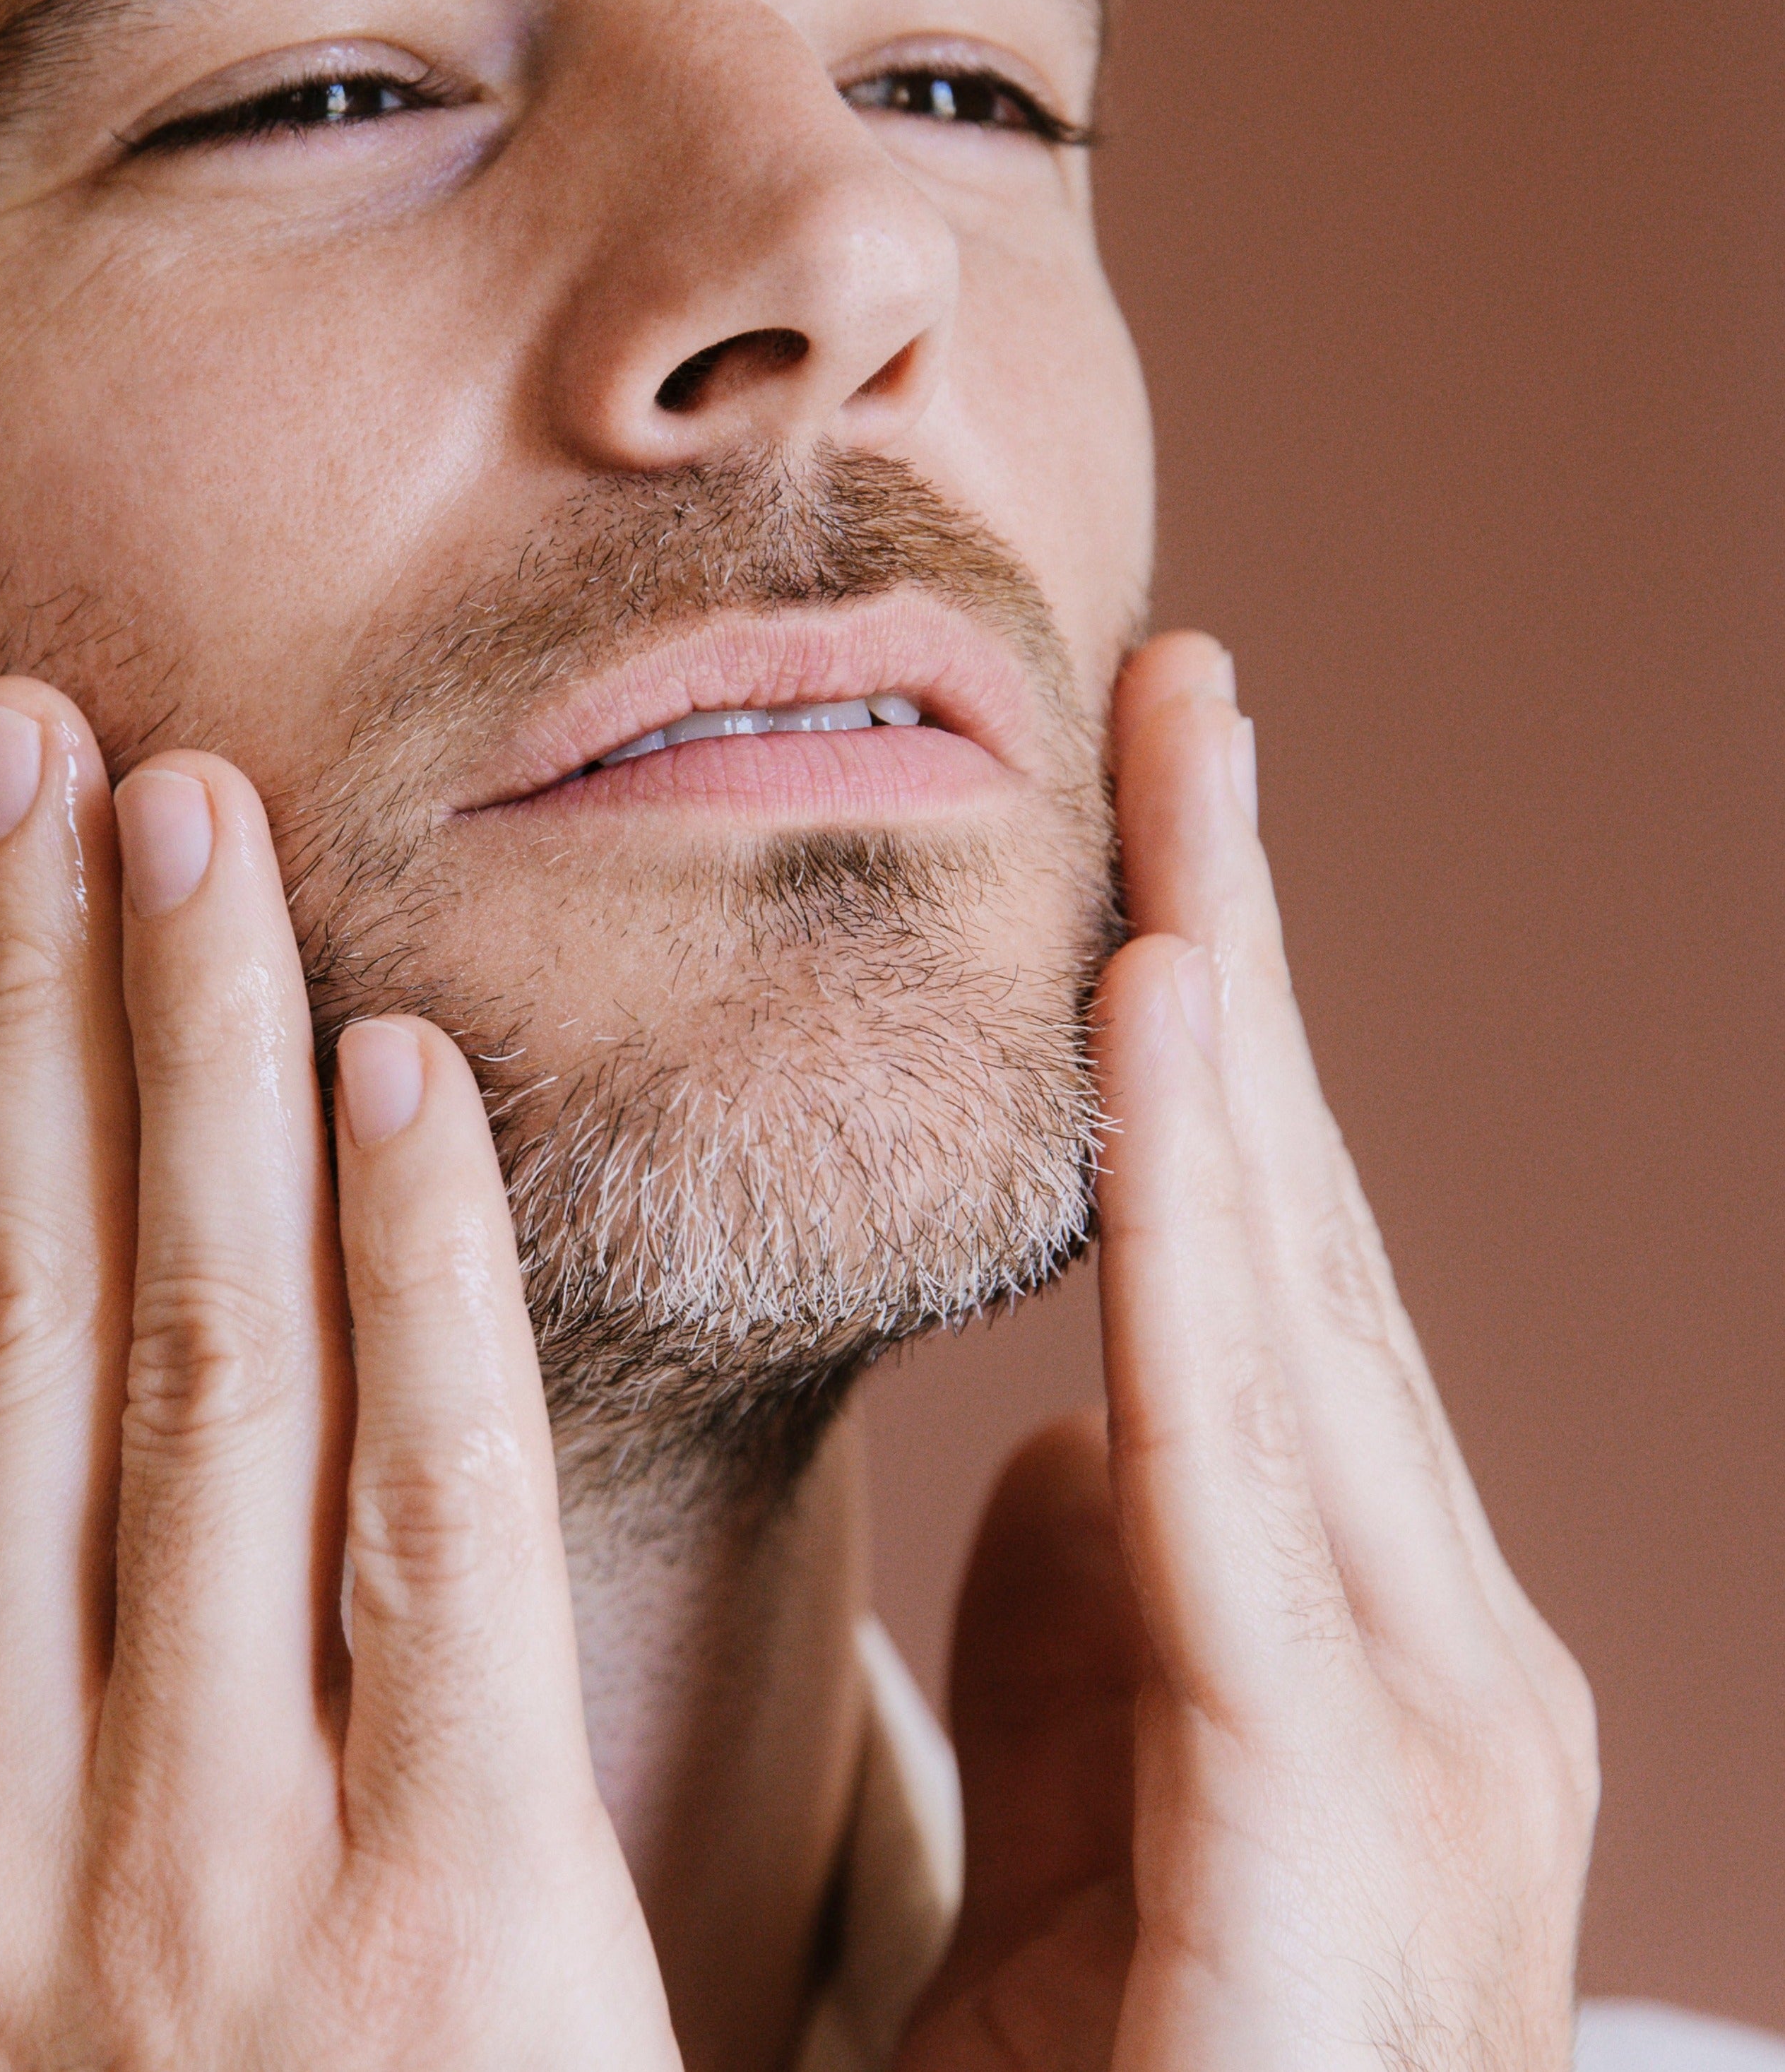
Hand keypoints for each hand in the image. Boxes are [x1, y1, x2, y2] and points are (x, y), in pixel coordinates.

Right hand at [0, 681, 680, 2070]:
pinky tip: (395, 1066)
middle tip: (19, 735)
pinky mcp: (461, 1922)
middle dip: (14, 997)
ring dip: (187, 1060)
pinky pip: (428, 1525)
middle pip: (8, 1314)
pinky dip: (408, 1274)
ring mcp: (212, 1884)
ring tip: (187, 819)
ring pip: (195, 1366)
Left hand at [899, 633, 1598, 2068]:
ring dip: (1232, 1010)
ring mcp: (1438, 1732)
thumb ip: (1096, 1621)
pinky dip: (1196, 1219)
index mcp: (1350, 1628)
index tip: (1146, 807)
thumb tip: (1067, 1433)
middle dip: (1238, 940)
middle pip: (1293, 1224)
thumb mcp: (1087, 1797)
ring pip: (1291, 1287)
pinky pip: (1233, 1450)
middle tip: (1175, 687)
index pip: (1259, 1256)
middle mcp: (1434, 1650)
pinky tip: (1162, 1005)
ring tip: (1178, 767)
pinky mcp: (1355, 1817)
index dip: (1205, 1027)